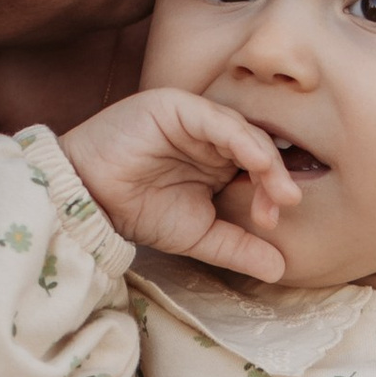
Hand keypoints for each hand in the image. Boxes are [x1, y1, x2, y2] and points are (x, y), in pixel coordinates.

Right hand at [59, 87, 299, 282]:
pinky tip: (256, 161)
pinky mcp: (177, 107)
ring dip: (265, 161)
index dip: (272, 192)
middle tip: (286, 203)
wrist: (90, 200)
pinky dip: (241, 139)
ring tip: (278, 189)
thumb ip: (237, 248)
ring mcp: (195, 119)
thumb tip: (280, 269)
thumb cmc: (137, 211)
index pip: (259, 169)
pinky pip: (217, 120)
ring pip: (243, 132)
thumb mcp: (198, 234)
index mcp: (219, 160)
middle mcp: (211, 137)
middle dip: (275, 177)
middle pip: (258, 148)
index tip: (271, 223)